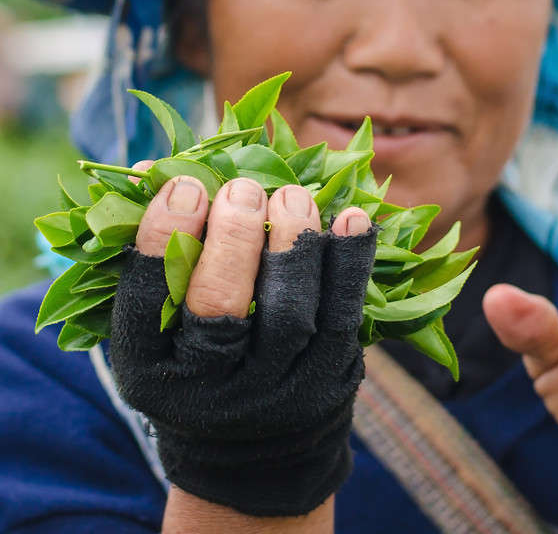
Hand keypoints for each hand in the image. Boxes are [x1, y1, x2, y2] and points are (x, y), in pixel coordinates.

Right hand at [109, 162, 375, 519]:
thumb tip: (153, 170)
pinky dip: (350, 260)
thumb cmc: (199, 365)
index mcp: (151, 373)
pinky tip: (350, 217)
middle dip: (234, 237)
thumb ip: (158, 255)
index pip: (144, 300)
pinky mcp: (329, 382)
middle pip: (220, 308)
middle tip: (243, 190)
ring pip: (289, 311)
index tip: (184, 185)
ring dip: (293, 242)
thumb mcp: (161, 329)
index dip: (162, 236)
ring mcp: (275, 392)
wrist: (256, 450)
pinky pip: (344, 316)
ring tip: (291, 195)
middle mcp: (209, 391)